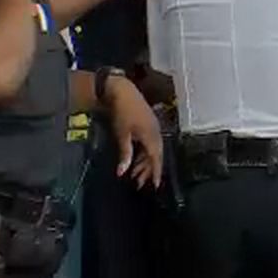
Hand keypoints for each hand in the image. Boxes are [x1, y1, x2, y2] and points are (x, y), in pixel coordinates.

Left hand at [103, 75, 163, 189]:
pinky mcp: (148, 125)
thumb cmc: (122, 113)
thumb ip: (125, 154)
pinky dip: (143, 154)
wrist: (123, 92)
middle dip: (148, 171)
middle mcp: (156, 134)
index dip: (155, 173)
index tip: (155, 186)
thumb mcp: (122, 135)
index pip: (156, 159)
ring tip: (135, 175)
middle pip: (155, 156)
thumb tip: (122, 173)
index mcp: (152, 137)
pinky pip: (150, 144)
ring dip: (144, 163)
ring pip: (152, 151)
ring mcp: (153, 129)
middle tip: (140, 184)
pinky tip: (136, 159)